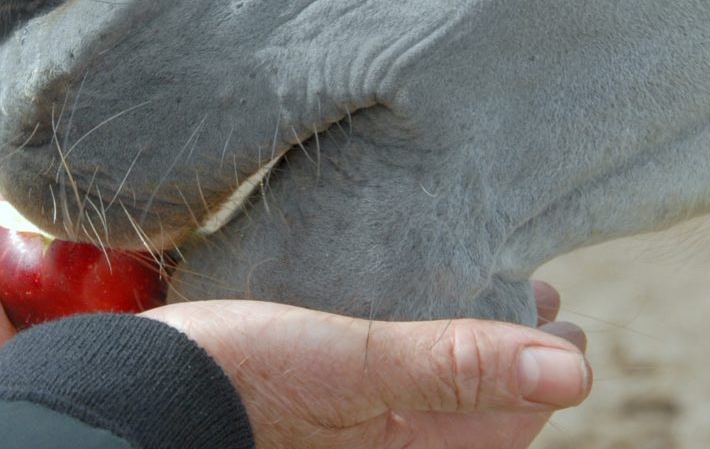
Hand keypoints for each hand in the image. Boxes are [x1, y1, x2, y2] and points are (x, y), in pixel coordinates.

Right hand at [143, 285, 589, 448]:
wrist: (132, 390)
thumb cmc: (244, 382)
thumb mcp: (359, 367)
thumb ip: (456, 366)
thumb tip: (578, 372)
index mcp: (406, 448)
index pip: (508, 419)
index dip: (543, 362)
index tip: (559, 309)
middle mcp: (378, 444)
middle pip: (464, 401)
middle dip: (497, 342)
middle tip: (520, 286)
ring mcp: (338, 423)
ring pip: (416, 383)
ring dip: (445, 333)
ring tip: (463, 278)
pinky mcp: (301, 398)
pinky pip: (370, 371)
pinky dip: (392, 332)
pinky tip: (383, 292)